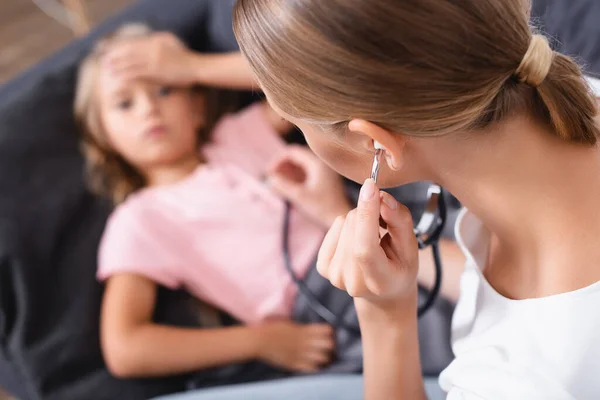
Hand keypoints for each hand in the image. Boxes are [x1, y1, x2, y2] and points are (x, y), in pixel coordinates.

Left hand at [103, 31, 197, 85]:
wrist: (196, 67)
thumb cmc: (186, 58)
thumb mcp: (173, 43)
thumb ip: (160, 41)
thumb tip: (150, 40)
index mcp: (156, 41)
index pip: (134, 44)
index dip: (121, 48)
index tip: (113, 52)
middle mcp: (153, 48)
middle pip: (129, 52)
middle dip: (116, 56)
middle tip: (105, 61)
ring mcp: (154, 59)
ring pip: (131, 62)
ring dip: (118, 66)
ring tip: (109, 70)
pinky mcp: (156, 70)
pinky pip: (137, 72)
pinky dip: (127, 74)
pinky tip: (120, 77)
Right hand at [255, 321, 334, 372]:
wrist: (258, 341)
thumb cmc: (272, 330)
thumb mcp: (290, 324)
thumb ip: (303, 328)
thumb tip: (316, 331)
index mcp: (303, 330)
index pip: (327, 330)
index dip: (330, 333)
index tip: (329, 335)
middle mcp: (304, 342)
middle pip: (329, 345)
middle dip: (331, 346)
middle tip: (328, 348)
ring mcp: (300, 354)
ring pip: (323, 358)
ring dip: (325, 358)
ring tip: (322, 359)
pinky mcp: (294, 365)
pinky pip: (312, 369)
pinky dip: (316, 368)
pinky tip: (314, 366)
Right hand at [268, 145, 351, 226]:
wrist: (341, 216)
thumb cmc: (323, 207)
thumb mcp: (300, 196)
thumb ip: (283, 186)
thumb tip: (270, 179)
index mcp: (317, 163)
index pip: (293, 152)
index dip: (278, 160)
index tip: (269, 172)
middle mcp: (321, 163)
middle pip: (296, 156)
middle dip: (282, 165)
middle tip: (271, 177)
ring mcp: (322, 170)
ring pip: (300, 164)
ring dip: (287, 171)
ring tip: (277, 182)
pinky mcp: (323, 179)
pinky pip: (305, 172)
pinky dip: (294, 177)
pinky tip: (287, 186)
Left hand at [317, 179, 418, 310]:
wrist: (383, 291)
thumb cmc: (400, 267)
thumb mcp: (410, 246)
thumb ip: (400, 221)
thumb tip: (382, 197)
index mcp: (378, 281)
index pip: (364, 247)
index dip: (366, 215)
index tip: (372, 187)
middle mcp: (352, 282)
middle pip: (353, 229)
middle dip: (369, 213)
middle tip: (384, 223)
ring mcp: (335, 276)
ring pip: (343, 223)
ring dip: (360, 220)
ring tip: (373, 235)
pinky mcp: (323, 266)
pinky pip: (334, 226)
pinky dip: (347, 224)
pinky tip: (358, 238)